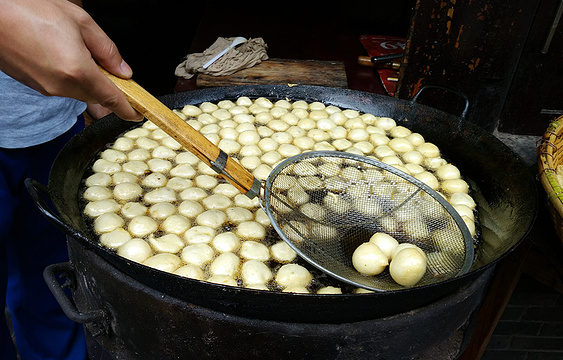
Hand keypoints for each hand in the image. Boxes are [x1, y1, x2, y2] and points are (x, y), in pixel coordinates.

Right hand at [0, 0, 142, 120]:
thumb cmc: (28, 9)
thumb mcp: (80, 21)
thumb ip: (106, 49)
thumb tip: (123, 70)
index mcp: (77, 70)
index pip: (111, 98)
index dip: (128, 109)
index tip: (137, 114)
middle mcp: (61, 85)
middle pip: (96, 96)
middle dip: (106, 86)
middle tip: (107, 66)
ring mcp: (46, 88)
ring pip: (79, 92)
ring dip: (86, 79)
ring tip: (76, 50)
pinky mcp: (34, 86)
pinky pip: (61, 87)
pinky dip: (69, 76)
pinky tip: (61, 54)